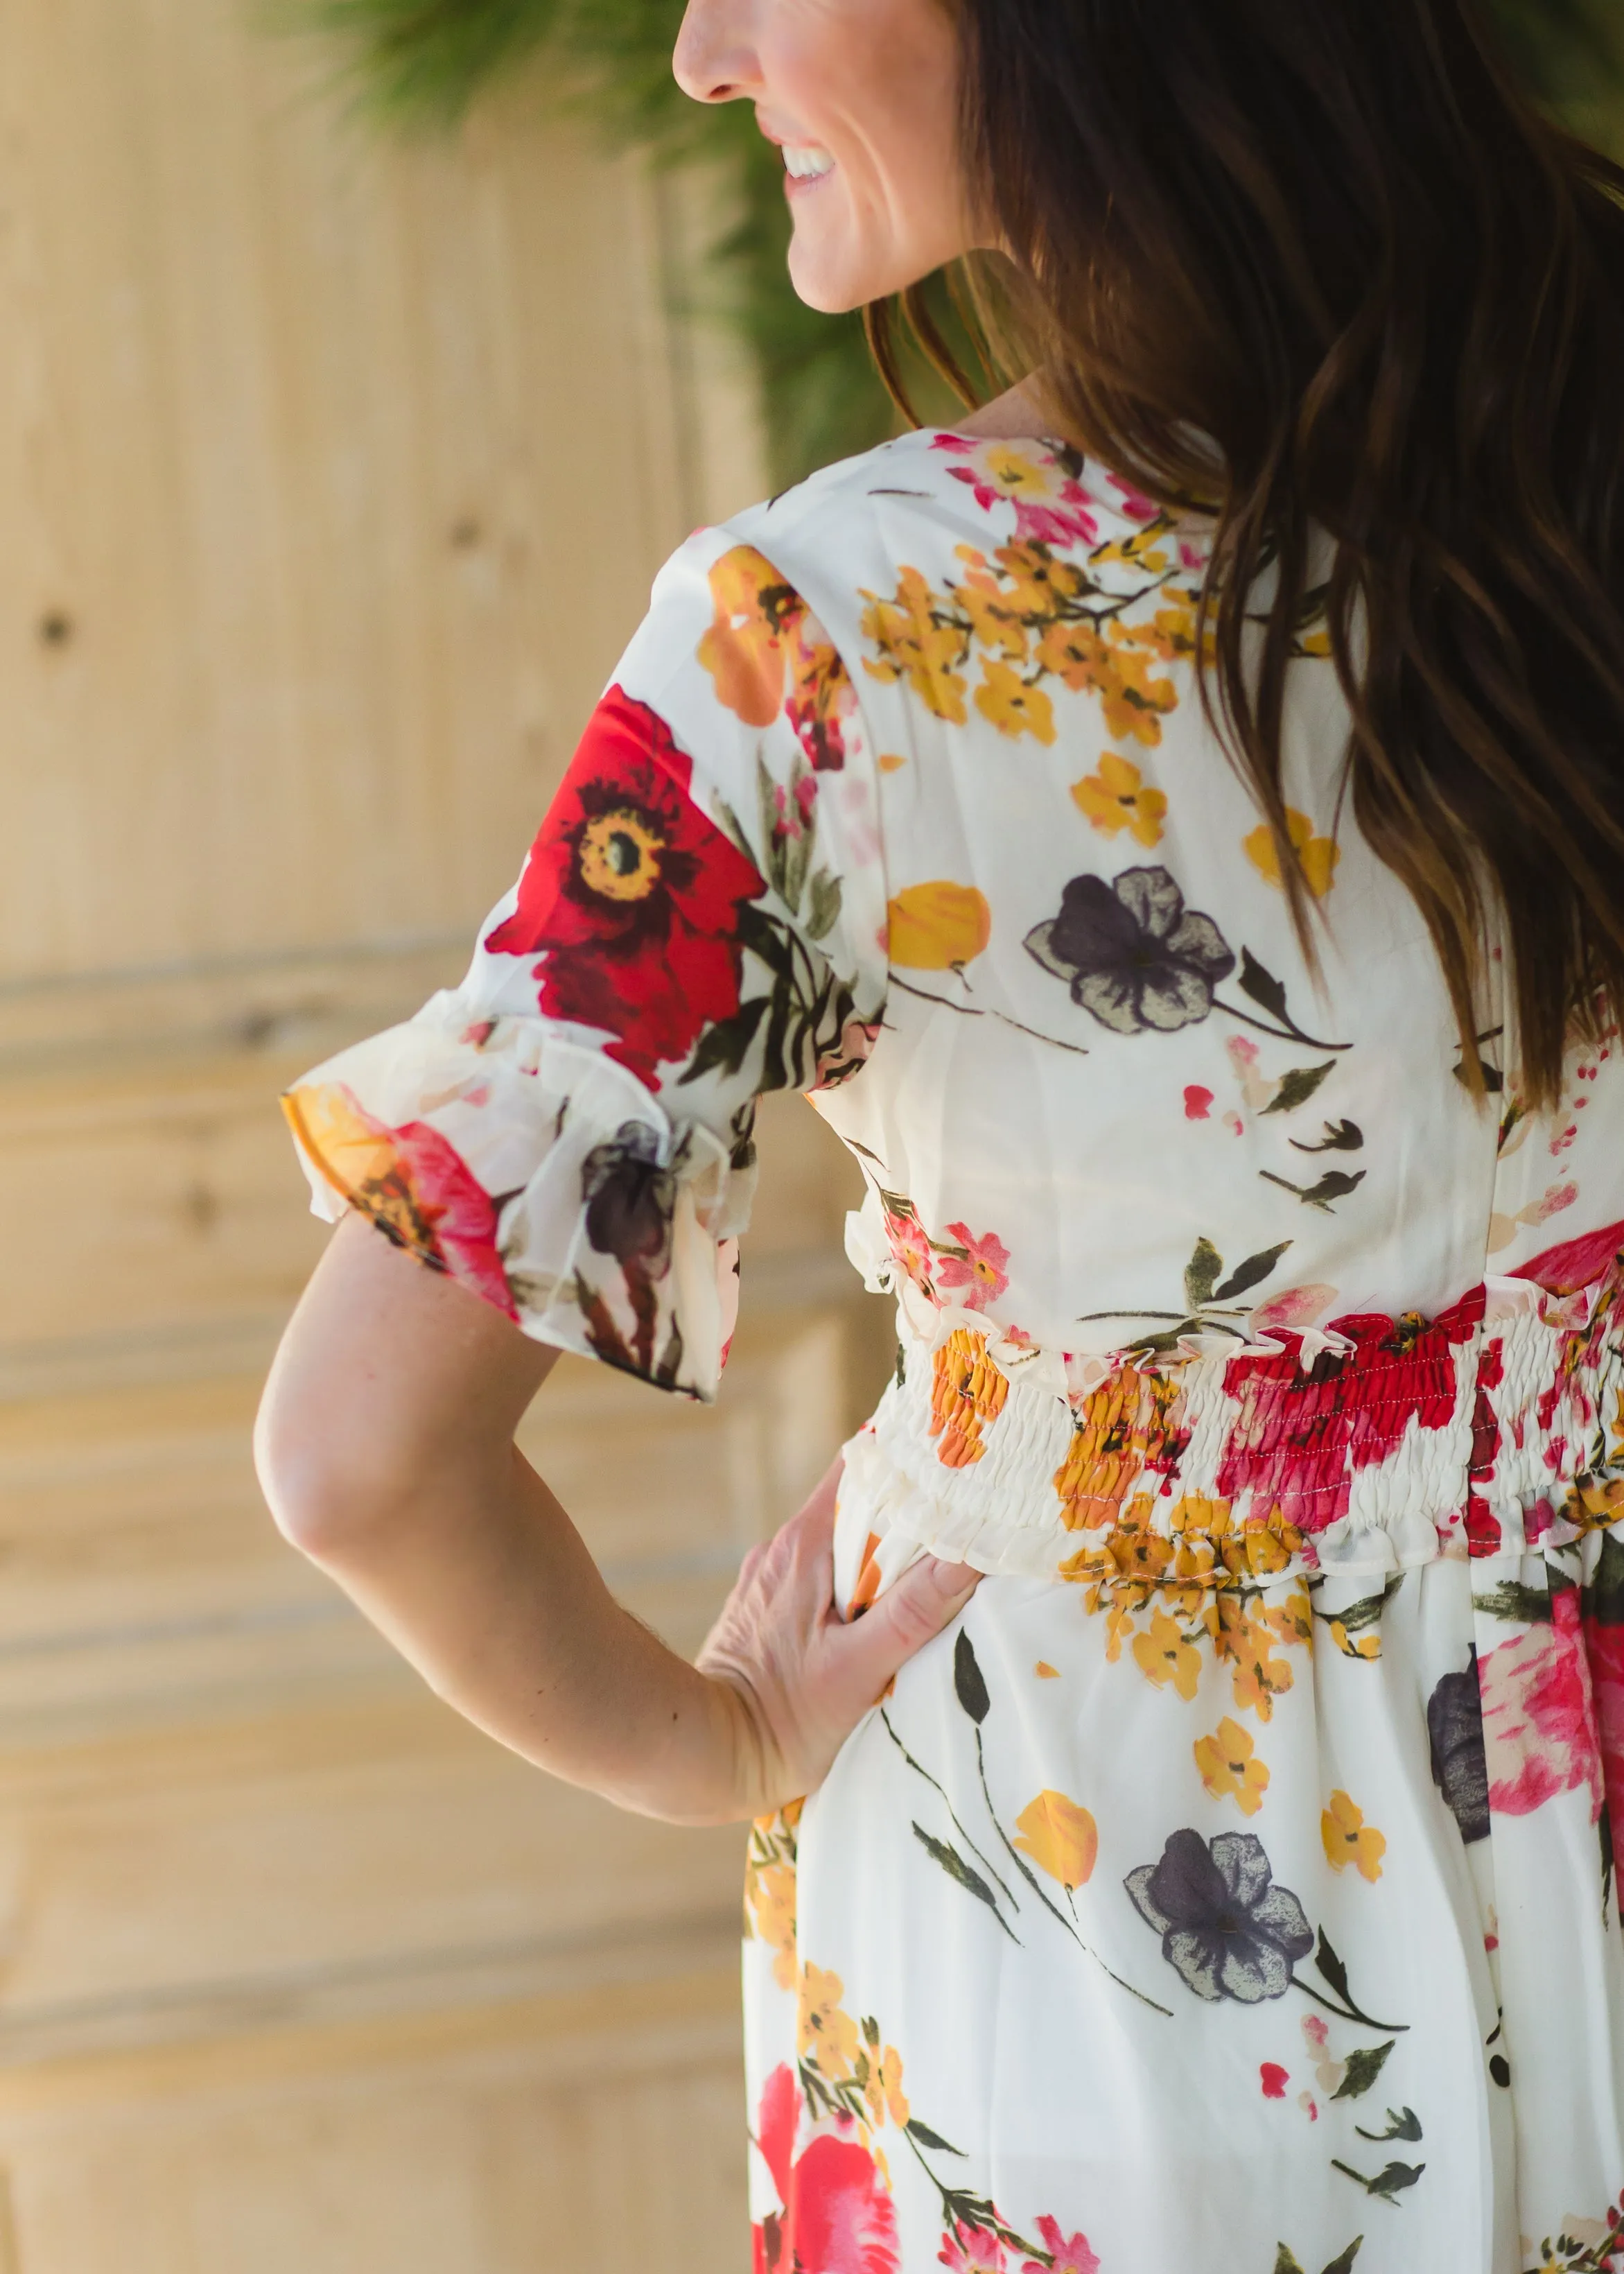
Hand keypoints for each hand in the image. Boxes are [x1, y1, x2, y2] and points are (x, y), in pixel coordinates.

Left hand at [696, 1457, 980, 1818]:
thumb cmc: (782, 1719)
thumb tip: (968, 1557)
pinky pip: (823, 1580)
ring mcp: (771, 1578)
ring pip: (842, 1548)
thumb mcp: (859, 1668)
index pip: (861, 1471)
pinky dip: (856, 1590)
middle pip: (859, 1510)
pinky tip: (879, 1621)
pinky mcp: (767, 1608)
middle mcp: (783, 1549)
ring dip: (883, 1561)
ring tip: (932, 1583)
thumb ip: (913, 1610)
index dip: (911, 1467)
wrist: (709, 1758)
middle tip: (965, 1533)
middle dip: (910, 1521)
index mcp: (804, 1544)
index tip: (959, 1475)